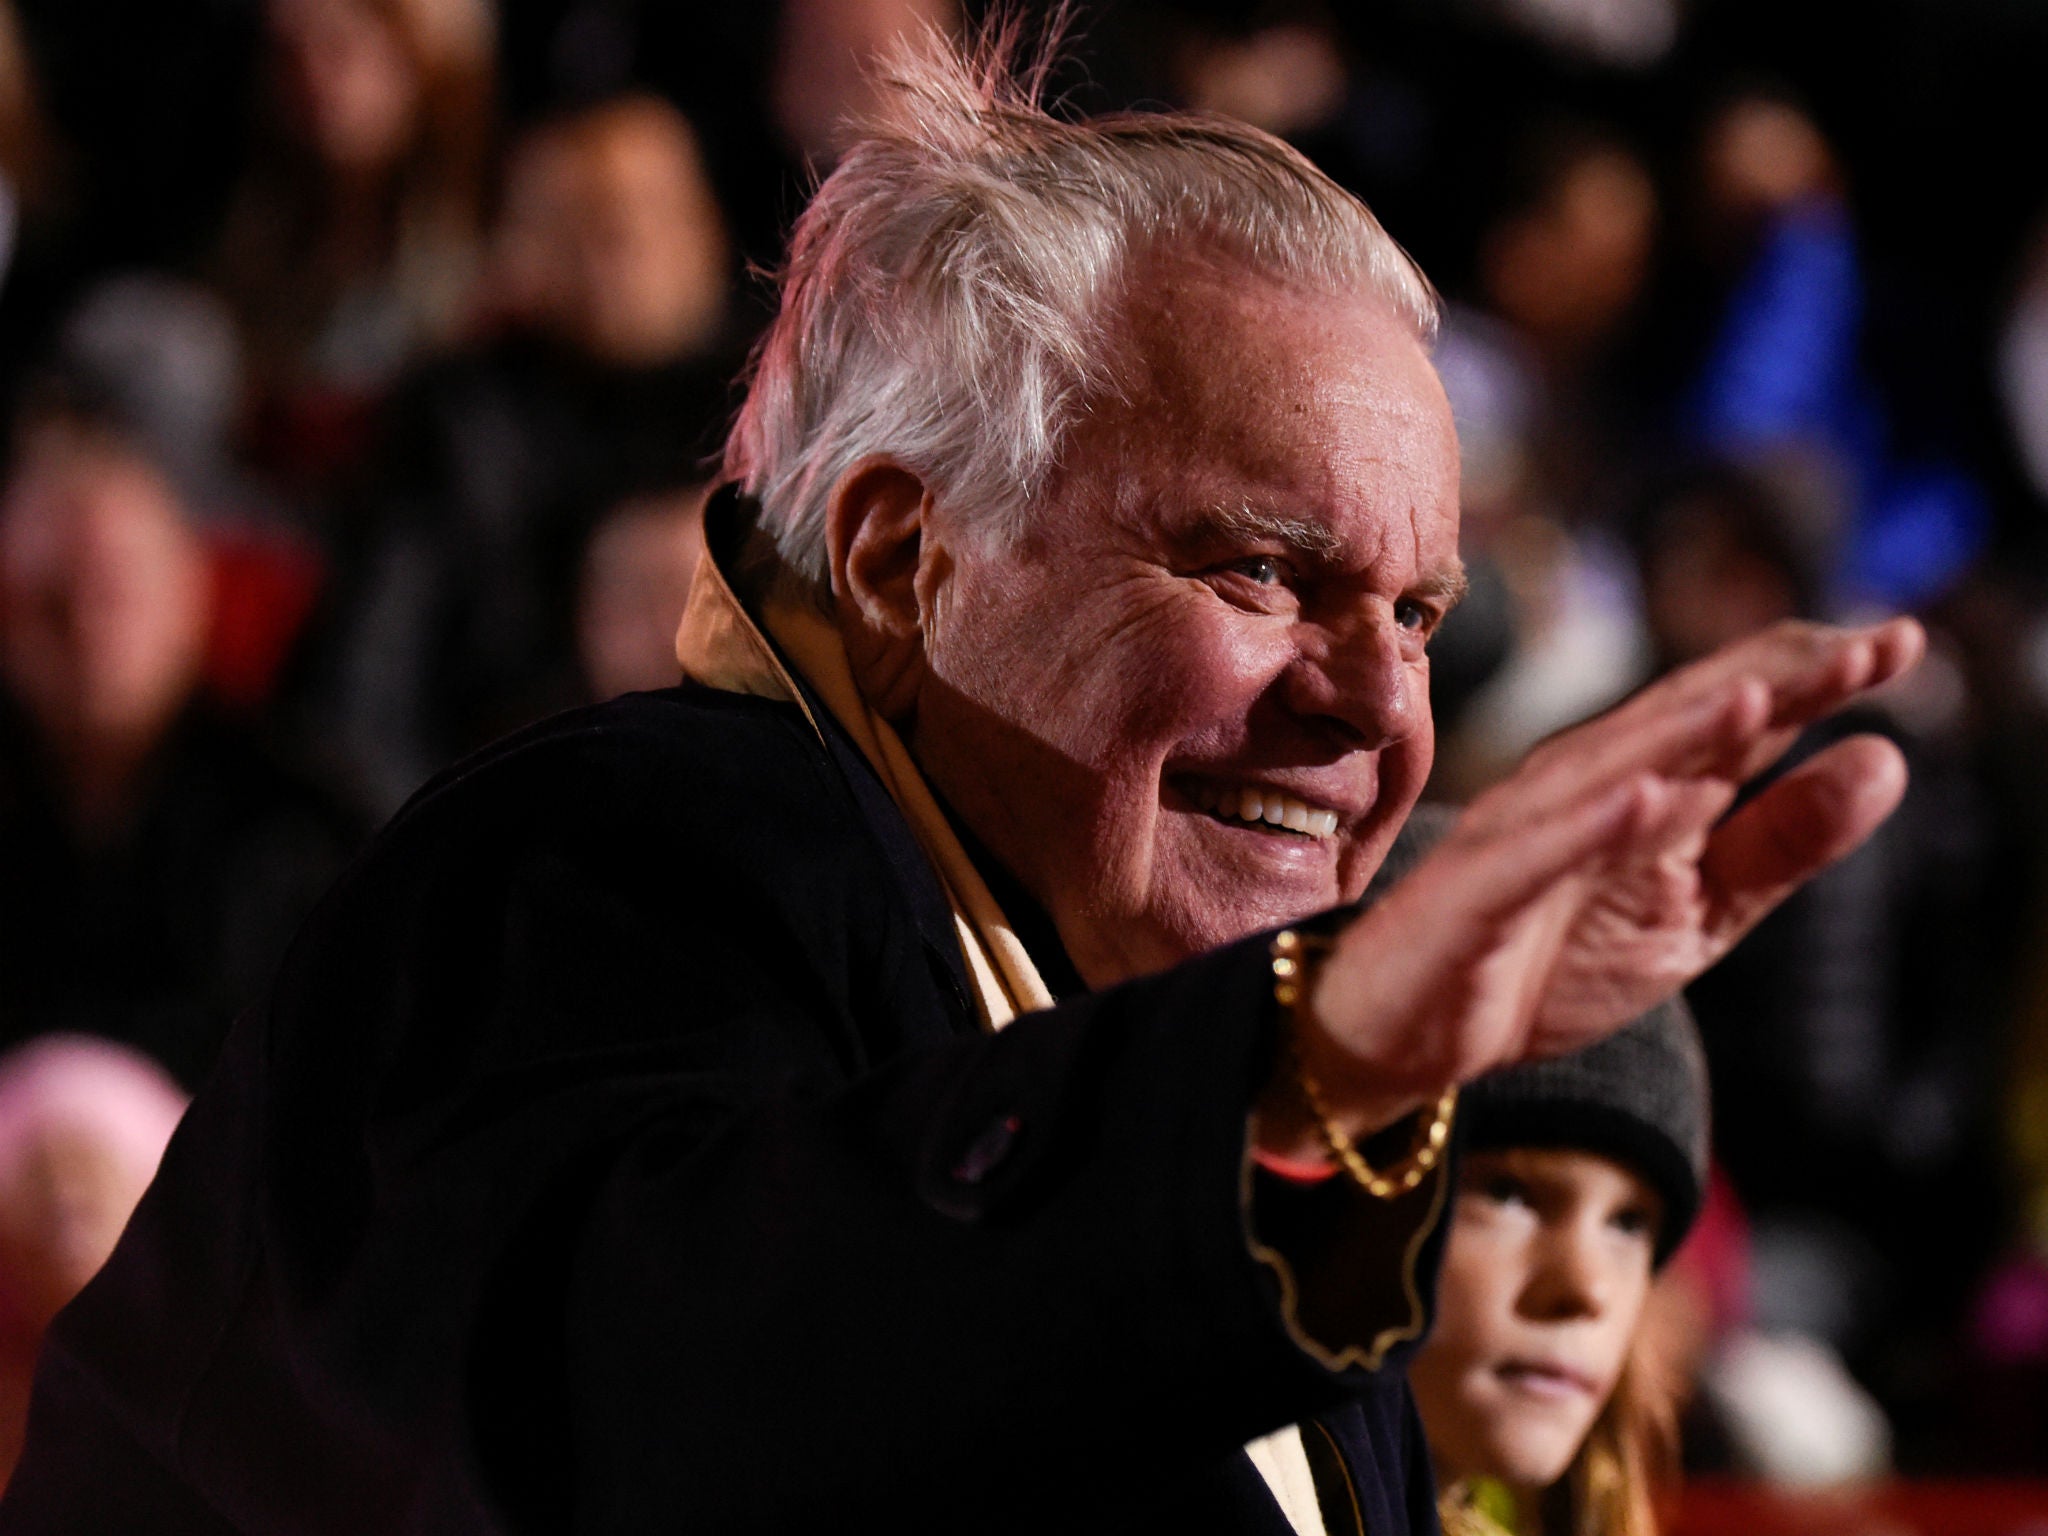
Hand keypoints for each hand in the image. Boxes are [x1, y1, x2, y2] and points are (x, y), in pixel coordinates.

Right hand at [1270, 617, 1924, 1148]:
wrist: (1406, 1034)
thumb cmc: (1543, 958)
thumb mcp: (1696, 914)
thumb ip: (1781, 842)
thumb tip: (1888, 758)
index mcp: (1640, 789)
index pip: (1732, 718)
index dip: (1812, 678)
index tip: (1904, 643)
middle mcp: (1579, 790)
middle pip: (1678, 723)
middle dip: (1770, 682)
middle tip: (1868, 644)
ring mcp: (1521, 837)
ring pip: (1606, 773)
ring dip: (1681, 733)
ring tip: (1762, 697)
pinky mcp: (1473, 895)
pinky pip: (1533, 857)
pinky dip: (1588, 828)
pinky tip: (1648, 801)